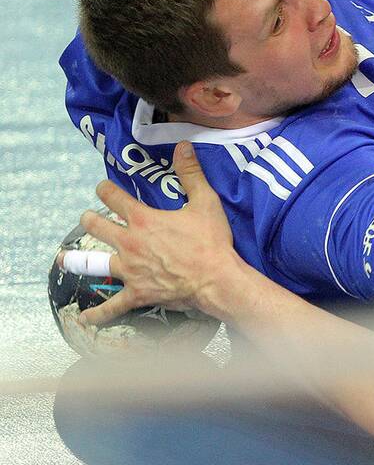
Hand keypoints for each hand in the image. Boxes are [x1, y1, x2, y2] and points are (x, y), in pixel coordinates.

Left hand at [71, 142, 242, 325]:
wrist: (216, 279)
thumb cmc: (212, 241)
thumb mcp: (205, 202)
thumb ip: (191, 174)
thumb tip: (183, 146)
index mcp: (143, 220)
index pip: (115, 198)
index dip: (105, 190)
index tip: (101, 188)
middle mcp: (129, 243)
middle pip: (98, 227)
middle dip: (90, 220)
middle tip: (88, 218)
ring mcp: (129, 271)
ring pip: (96, 263)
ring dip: (80, 260)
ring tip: (66, 258)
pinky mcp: (136, 293)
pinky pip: (112, 306)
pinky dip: (98, 314)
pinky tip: (85, 318)